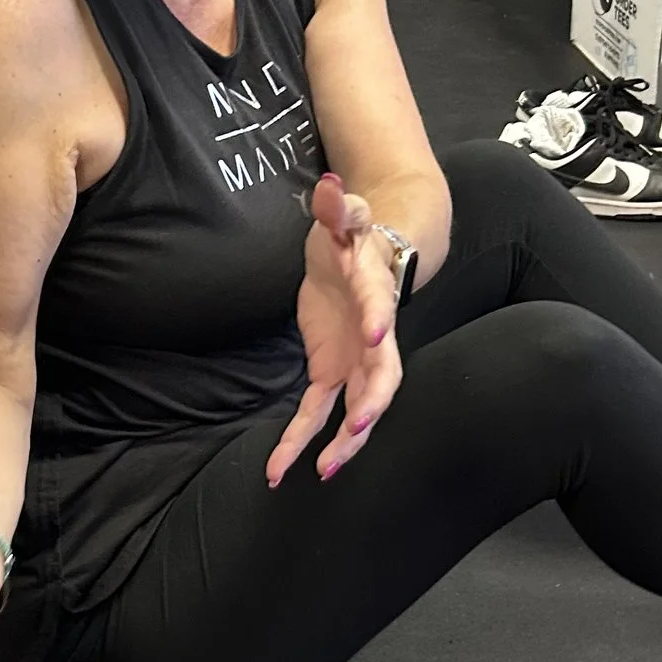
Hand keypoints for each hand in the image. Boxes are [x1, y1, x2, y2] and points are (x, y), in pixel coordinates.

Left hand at [265, 171, 402, 487]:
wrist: (364, 255)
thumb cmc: (354, 234)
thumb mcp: (344, 215)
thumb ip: (340, 206)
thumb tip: (333, 189)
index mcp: (375, 293)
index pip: (382, 307)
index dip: (378, 320)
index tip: (375, 336)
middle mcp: (373, 337)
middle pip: (382, 375)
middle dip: (372, 404)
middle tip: (357, 429)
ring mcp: (355, 362)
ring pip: (355, 409)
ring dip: (342, 442)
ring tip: (322, 471)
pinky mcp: (331, 374)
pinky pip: (318, 415)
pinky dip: (300, 442)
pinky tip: (280, 469)